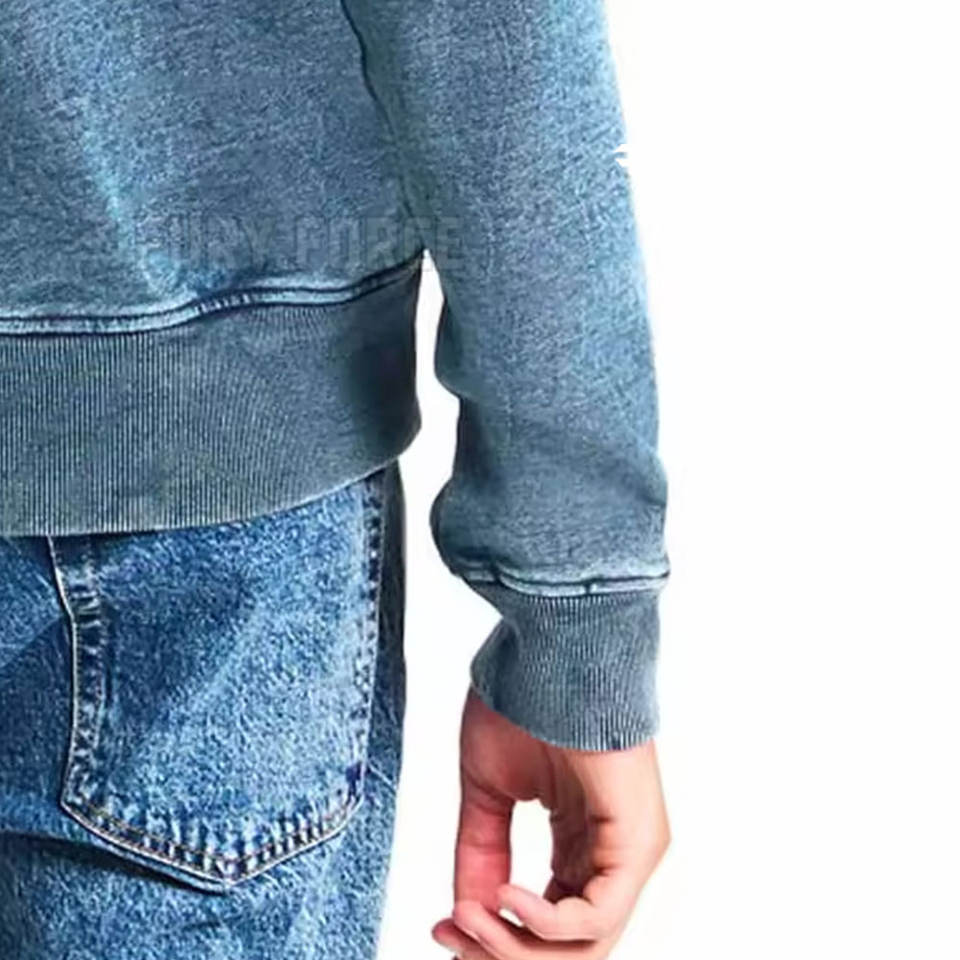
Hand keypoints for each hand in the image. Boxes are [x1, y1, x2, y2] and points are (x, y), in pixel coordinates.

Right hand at [432, 689, 669, 959]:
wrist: (551, 649)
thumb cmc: (525, 701)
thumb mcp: (490, 791)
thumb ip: (481, 853)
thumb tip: (465, 915)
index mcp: (580, 842)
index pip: (546, 922)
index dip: (492, 936)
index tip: (440, 924)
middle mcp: (609, 855)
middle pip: (566, 948)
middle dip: (500, 950)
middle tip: (450, 931)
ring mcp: (628, 852)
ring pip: (584, 946)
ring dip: (515, 945)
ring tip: (469, 916)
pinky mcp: (637, 841)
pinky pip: (598, 915)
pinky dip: (545, 923)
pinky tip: (504, 895)